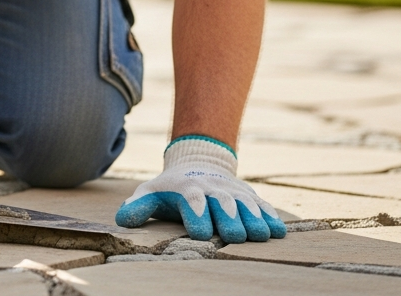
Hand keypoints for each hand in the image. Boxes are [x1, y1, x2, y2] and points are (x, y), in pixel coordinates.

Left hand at [115, 135, 285, 242]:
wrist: (197, 163)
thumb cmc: (170, 188)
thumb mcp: (150, 192)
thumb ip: (138, 206)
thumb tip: (121, 219)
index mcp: (187, 188)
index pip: (192, 200)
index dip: (196, 215)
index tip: (200, 233)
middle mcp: (212, 188)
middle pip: (222, 202)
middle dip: (229, 219)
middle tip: (234, 236)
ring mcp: (233, 191)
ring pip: (245, 204)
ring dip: (254, 219)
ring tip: (261, 235)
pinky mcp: (249, 196)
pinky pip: (262, 205)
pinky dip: (270, 217)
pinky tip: (278, 231)